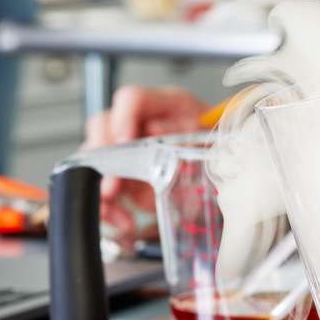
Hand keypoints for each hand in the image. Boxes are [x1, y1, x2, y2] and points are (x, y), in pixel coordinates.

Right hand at [81, 86, 208, 234]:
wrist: (225, 178)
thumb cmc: (218, 154)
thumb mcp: (212, 147)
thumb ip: (191, 141)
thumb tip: (160, 137)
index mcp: (166, 106)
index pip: (132, 99)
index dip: (123, 118)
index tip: (124, 141)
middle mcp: (141, 123)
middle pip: (102, 126)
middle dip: (104, 159)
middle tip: (113, 186)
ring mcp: (128, 147)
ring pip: (94, 158)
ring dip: (102, 188)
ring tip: (118, 211)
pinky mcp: (123, 174)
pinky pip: (101, 188)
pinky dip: (109, 208)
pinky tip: (124, 221)